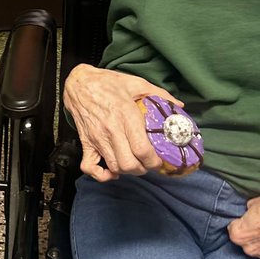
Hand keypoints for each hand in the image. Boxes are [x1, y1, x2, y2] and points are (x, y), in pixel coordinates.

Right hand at [62, 64, 183, 181]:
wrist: (79, 84)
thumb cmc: (108, 83)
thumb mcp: (137, 83)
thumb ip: (160, 94)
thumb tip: (180, 106)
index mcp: (126, 115)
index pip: (142, 150)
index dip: (154, 161)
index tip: (160, 161)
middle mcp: (111, 130)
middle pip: (129, 164)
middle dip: (143, 169)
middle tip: (148, 163)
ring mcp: (97, 138)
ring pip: (114, 167)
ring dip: (127, 171)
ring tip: (135, 164)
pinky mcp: (86, 143)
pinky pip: (89, 167)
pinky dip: (101, 175)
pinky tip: (111, 172)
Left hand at [227, 169, 259, 258]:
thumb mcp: (254, 203)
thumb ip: (248, 215)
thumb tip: (249, 216)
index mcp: (240, 236)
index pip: (233, 233)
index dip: (239, 225)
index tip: (244, 220)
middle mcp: (253, 250)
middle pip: (246, 245)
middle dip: (250, 236)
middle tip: (259, 226)